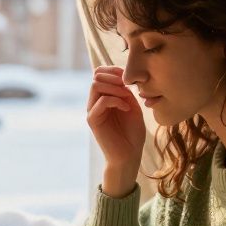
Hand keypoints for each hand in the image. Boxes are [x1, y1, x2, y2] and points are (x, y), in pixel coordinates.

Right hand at [87, 66, 145, 182]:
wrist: (129, 155)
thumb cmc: (132, 134)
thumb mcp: (133, 107)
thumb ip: (126, 92)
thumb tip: (121, 77)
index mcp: (103, 97)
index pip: (100, 73)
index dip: (113, 70)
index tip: (129, 78)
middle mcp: (95, 102)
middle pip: (96, 76)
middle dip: (114, 76)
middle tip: (128, 88)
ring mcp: (92, 111)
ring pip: (96, 85)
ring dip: (115, 87)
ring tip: (128, 98)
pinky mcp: (93, 120)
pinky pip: (101, 101)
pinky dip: (116, 101)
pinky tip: (127, 109)